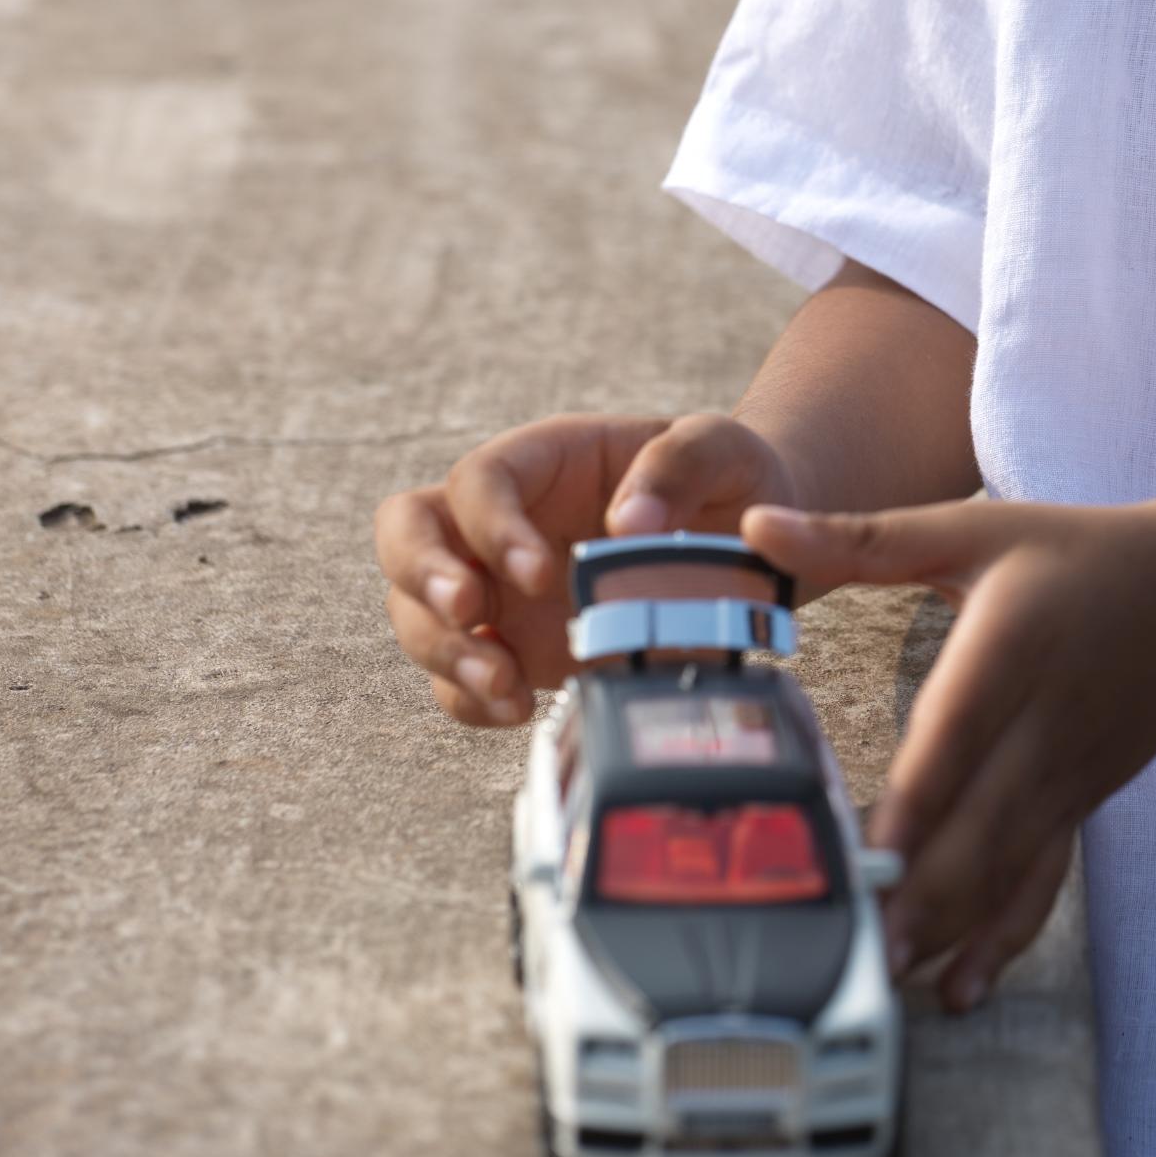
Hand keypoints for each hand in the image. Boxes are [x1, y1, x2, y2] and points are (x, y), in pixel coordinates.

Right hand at [376, 408, 789, 724]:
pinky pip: (453, 677)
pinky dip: (468, 699)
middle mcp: (501, 521)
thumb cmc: (727, 476)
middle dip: (421, 577)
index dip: (492, 526)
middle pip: (406, 533)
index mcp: (544, 459)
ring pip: (416, 612)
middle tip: (469, 615)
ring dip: (446, 653)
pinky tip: (516, 709)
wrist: (749, 540)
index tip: (541, 574)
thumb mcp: (722, 446)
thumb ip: (681, 465)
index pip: (479, 480)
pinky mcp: (510, 646)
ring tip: (507, 687)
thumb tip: (630, 524)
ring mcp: (496, 587)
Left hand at [745, 495, 1155, 1010]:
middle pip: (977, 828)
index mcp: (1007, 650)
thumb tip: (757, 525)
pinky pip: (1041, 882)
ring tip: (886, 980)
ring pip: (1006, 869)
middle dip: (918, 898)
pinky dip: (1002, 939)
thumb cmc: (1073, 555)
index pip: (953, 741)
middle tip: (854, 954)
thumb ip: (860, 537)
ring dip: (949, 930)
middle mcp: (1042, 723)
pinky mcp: (1081, 806)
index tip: (863, 862)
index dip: (910, 810)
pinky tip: (961, 987)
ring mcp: (1067, 776)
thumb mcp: (969, 529)